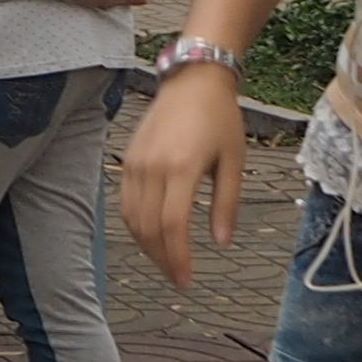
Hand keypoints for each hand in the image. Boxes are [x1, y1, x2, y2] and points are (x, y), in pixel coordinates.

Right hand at [116, 60, 248, 288]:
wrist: (192, 82)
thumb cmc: (220, 119)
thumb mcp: (234, 161)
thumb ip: (226, 204)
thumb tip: (221, 242)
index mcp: (181, 168)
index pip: (172, 225)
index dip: (178, 257)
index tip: (187, 280)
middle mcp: (152, 167)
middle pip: (148, 227)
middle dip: (162, 259)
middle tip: (178, 279)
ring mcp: (134, 163)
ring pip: (132, 218)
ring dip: (147, 246)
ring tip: (167, 262)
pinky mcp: (128, 160)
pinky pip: (127, 202)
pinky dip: (137, 226)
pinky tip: (153, 236)